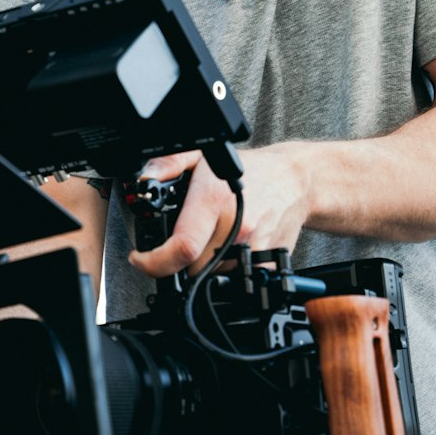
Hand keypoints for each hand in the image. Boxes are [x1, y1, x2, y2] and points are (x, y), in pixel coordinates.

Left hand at [128, 144, 313, 277]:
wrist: (295, 180)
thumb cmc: (250, 170)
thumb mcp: (202, 155)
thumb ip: (167, 165)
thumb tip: (144, 179)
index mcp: (215, 202)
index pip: (182, 247)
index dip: (154, 262)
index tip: (140, 259)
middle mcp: (236, 227)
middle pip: (191, 267)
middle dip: (177, 259)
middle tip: (180, 239)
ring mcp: (253, 247)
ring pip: (210, 275)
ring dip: (202, 262)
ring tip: (211, 235)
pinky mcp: (267, 263)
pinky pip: (234, 279)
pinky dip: (225, 268)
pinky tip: (229, 245)